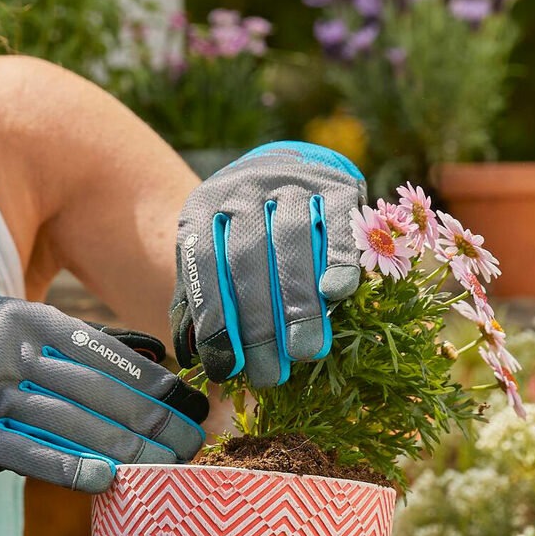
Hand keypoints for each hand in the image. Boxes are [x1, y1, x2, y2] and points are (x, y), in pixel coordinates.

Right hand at [0, 295, 209, 492]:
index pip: (105, 352)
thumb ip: (76, 339)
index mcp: (27, 319)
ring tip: (166, 467)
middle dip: (152, 419)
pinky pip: (29, 454)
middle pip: (96, 390)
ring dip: (125, 449)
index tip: (192, 402)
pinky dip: (70, 469)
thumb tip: (151, 352)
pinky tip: (108, 481)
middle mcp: (9, 351)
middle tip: (193, 441)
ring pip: (71, 424)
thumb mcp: (13, 322)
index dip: (154, 381)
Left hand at [170, 141, 366, 386]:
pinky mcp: (333, 183)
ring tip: (305, 351)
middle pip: (248, 258)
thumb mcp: (212, 252)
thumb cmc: (243, 229)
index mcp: (203, 207)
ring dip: (299, 302)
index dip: (215, 319)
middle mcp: (243, 188)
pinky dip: (337, 259)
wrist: (283, 163)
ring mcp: (289, 180)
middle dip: (259, 323)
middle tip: (271, 372)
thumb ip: (203, 298)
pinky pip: (336, 222)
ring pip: (292, 241)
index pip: (204, 264)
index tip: (227, 367)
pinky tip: (337, 295)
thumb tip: (197, 360)